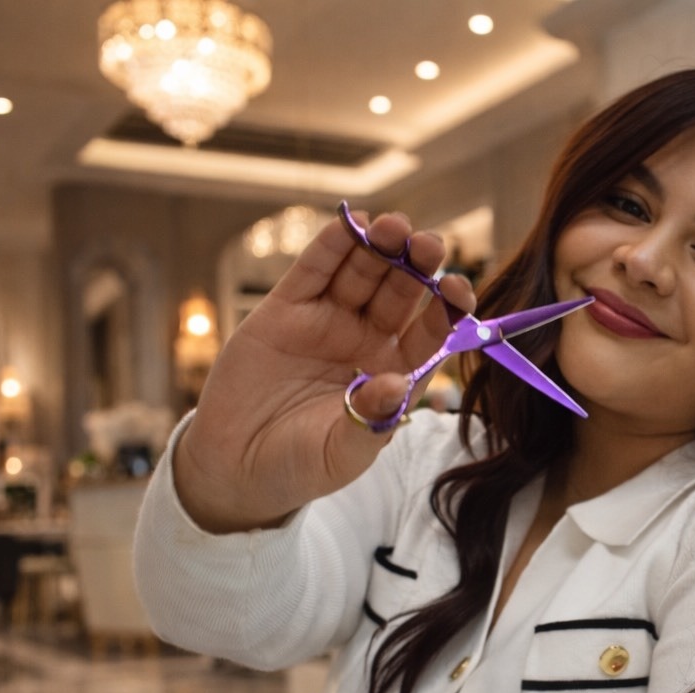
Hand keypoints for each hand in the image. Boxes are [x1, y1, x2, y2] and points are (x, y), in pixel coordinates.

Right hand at [172, 209, 476, 532]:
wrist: (236, 468)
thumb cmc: (301, 467)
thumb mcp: (342, 454)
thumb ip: (371, 422)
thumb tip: (396, 386)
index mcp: (395, 373)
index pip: (431, 331)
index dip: (447, 308)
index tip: (458, 291)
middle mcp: (368, 341)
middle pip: (402, 292)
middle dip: (418, 265)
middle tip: (430, 244)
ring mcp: (328, 321)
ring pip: (362, 273)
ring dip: (380, 246)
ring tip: (393, 227)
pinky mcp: (287, 310)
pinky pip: (314, 271)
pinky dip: (332, 246)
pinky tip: (351, 224)